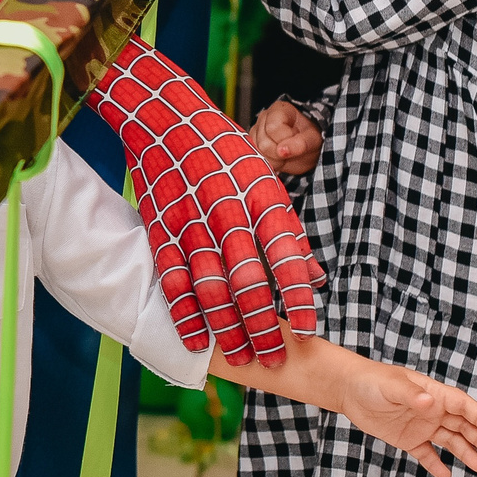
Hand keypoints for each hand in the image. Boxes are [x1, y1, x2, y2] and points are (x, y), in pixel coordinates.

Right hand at [100, 46, 322, 365]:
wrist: (166, 116)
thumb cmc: (224, 150)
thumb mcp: (266, 178)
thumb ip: (288, 231)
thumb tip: (315, 277)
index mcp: (261, 199)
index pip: (285, 257)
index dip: (296, 297)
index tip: (305, 329)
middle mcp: (228, 213)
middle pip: (247, 282)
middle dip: (261, 326)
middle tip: (273, 360)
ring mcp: (191, 223)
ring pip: (211, 288)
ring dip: (227, 329)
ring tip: (241, 360)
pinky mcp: (161, 230)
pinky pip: (173, 279)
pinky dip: (184, 313)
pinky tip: (196, 340)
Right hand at [250, 100, 322, 176]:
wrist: (308, 148)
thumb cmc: (310, 138)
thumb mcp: (314, 139)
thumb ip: (301, 143)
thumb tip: (283, 151)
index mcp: (279, 110)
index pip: (273, 128)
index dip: (287, 140)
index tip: (297, 140)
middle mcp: (264, 118)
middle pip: (263, 143)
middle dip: (280, 153)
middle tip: (292, 150)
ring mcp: (255, 131)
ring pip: (258, 153)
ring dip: (275, 160)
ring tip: (286, 154)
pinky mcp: (251, 145)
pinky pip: (255, 158)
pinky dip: (269, 163)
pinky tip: (278, 158)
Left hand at [333, 354, 476, 476]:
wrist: (349, 390)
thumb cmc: (372, 381)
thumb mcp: (391, 386)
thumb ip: (410, 395)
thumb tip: (430, 402)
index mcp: (433, 393)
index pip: (462, 405)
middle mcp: (432, 410)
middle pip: (462, 425)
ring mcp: (421, 426)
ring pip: (449, 441)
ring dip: (465, 452)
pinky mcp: (408, 440)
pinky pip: (426, 454)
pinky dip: (435, 464)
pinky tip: (446, 475)